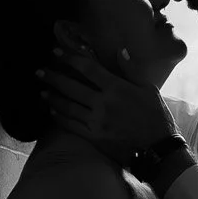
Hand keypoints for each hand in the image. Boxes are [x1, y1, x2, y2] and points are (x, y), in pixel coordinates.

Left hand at [40, 32, 177, 157]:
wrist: (158, 148)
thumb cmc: (156, 116)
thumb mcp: (148, 88)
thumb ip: (131, 69)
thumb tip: (119, 50)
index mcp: (117, 88)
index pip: (88, 68)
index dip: (70, 58)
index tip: (56, 52)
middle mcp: (103, 103)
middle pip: (72, 87)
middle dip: (53, 78)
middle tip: (39, 72)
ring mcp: (97, 122)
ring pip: (68, 107)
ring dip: (53, 98)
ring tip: (42, 91)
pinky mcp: (94, 137)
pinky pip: (72, 126)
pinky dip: (60, 118)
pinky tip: (52, 112)